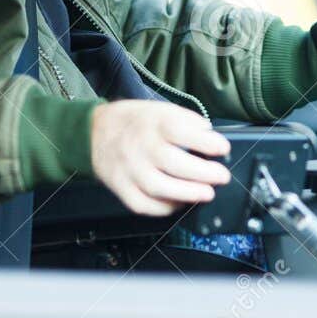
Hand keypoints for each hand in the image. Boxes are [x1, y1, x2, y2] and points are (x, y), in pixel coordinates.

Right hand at [88, 100, 231, 216]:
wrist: (93, 133)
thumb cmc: (133, 122)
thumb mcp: (160, 109)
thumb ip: (185, 120)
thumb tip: (210, 135)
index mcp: (152, 123)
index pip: (181, 131)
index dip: (206, 142)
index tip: (223, 148)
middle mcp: (140, 146)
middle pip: (174, 163)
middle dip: (204, 173)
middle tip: (221, 176)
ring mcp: (129, 170)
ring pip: (159, 188)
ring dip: (188, 194)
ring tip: (207, 193)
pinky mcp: (121, 188)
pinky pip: (143, 205)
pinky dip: (165, 208)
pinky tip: (180, 203)